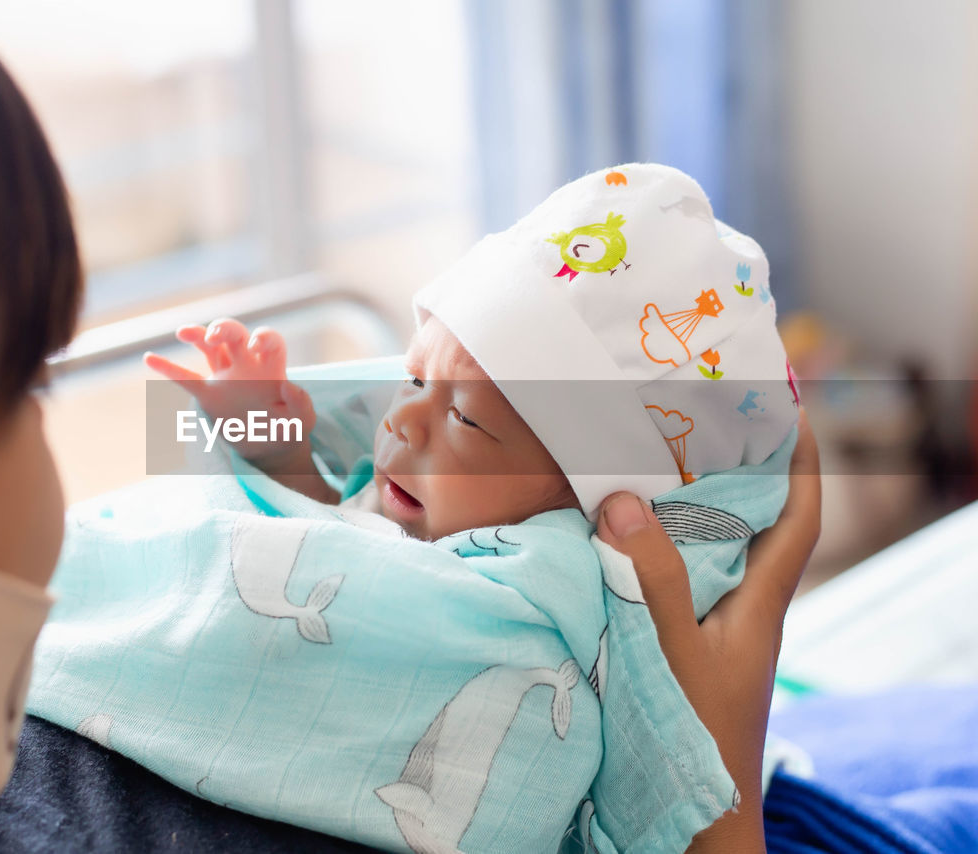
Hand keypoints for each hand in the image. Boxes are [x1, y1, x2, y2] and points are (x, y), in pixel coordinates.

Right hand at [145, 318, 315, 465]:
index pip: (269, 339)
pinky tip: (149, 358)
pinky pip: (185, 379)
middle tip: (214, 334)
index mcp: (271, 367)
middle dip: (224, 327)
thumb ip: (301, 404)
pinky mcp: (209, 395)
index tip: (256, 345)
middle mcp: (247, 365)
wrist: (271, 448)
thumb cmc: (290, 430)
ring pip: (209, 347)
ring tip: (183, 332)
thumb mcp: (302, 421)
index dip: (262, 336)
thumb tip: (290, 387)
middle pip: (234, 334)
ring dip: (197, 335)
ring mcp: (225, 377)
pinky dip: (167, 369)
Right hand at [597, 409, 820, 851]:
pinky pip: (674, 577)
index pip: (798, 517)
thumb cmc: (695, 736)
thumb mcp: (673, 652)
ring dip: (690, 504)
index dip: (801, 459)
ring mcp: (714, 629)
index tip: (790, 402)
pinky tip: (614, 536)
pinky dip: (653, 546)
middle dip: (737, 465)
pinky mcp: (684, 646)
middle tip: (698, 414)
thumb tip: (620, 499)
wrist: (696, 817)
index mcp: (761, 602)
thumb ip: (651, 578)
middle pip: (753, 521)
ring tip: (652, 457)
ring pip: (710, 549)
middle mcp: (743, 608)